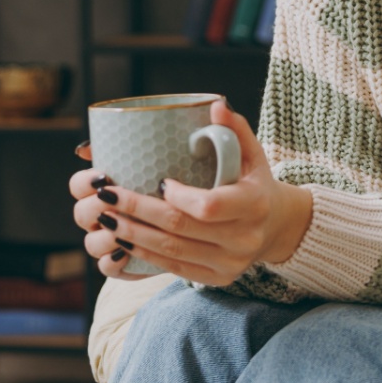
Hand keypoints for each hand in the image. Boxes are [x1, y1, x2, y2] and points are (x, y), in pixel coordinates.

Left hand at [68, 99, 312, 285]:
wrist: (276, 227)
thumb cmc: (255, 182)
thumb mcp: (252, 153)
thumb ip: (234, 128)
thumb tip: (214, 105)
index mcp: (253, 204)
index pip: (208, 206)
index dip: (177, 197)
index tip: (157, 180)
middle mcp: (243, 239)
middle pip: (180, 228)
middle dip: (138, 211)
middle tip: (108, 195)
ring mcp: (229, 263)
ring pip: (171, 250)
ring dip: (133, 235)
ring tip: (105, 217)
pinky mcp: (217, 278)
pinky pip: (173, 267)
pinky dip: (144, 253)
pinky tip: (122, 240)